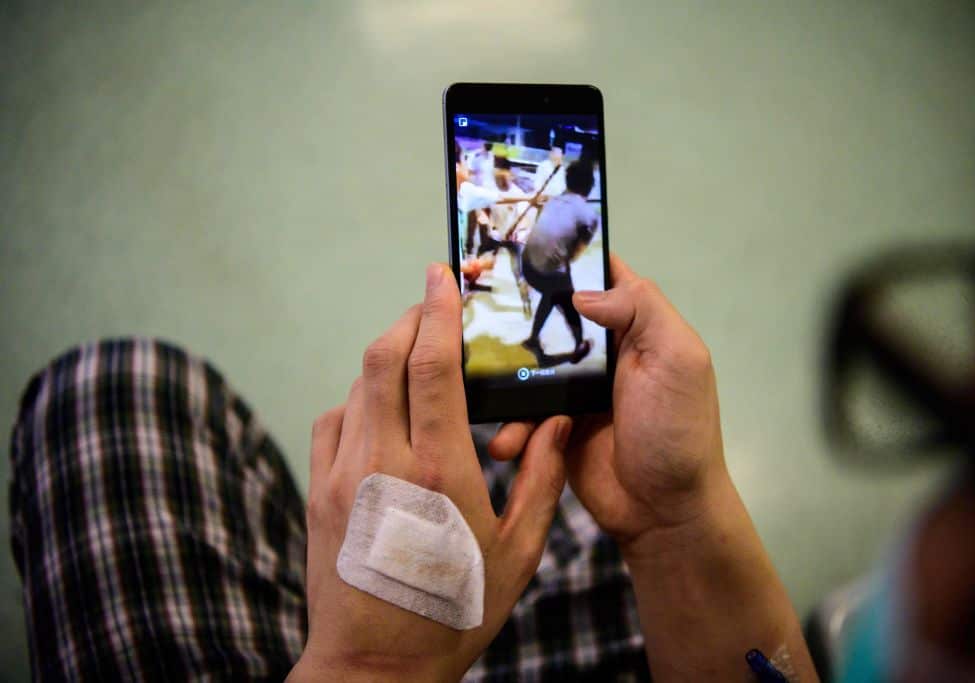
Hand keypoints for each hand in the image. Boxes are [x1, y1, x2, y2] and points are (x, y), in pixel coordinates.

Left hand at [291, 264, 572, 681]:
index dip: (437, 311)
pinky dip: (361, 399)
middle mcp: (382, 460)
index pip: (430, 366)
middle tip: (433, 304)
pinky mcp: (318, 489)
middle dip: (408, 318)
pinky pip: (334, 419)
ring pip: (358, 384)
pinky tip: (384, 412)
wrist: (374, 666)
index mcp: (438, 470)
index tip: (442, 276)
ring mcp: (341, 473)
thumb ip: (539, 478)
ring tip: (417, 357)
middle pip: (383, 356)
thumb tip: (554, 420)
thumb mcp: (517, 552)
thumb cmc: (454, 609)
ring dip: (387, 358)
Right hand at [490, 255, 818, 680]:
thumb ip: (641, 311)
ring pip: (526, 364)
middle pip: (550, 315)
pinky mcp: (552, 425)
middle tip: (467, 308)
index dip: (566, 256)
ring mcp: (573, 388)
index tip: (518, 242)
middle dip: (514, 312)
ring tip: (475, 385)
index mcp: (635, 325)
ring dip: (503, 377)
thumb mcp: (677, 360)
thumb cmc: (677, 431)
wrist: (664, 512)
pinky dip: (509, 425)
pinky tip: (503, 442)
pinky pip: (520, 413)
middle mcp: (601, 349)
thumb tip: (582, 292)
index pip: (599, 275)